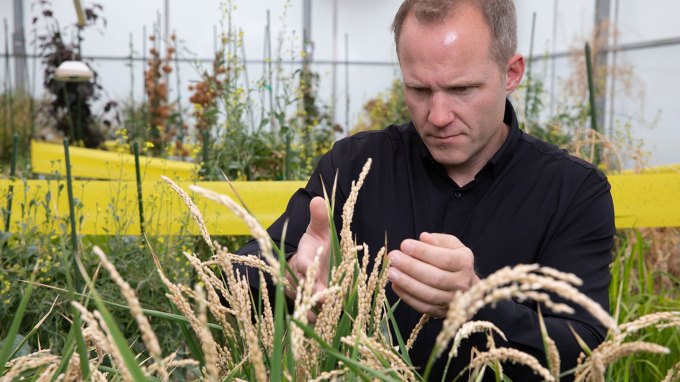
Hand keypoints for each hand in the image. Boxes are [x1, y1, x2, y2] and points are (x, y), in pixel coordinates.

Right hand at [286, 196, 330, 319]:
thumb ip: (319, 218)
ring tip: (329, 319)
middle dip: (313, 294)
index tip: (313, 268)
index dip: (307, 267)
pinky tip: (331, 327)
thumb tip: (318, 199)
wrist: (309, 263)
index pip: (303, 264)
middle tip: (325, 299)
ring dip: (315, 313)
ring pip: (306, 306)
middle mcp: (299, 279)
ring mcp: (302, 295)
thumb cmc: (316, 246)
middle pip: (304, 289)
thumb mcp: (318, 231)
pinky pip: (311, 317)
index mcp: (303, 260)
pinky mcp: (307, 307)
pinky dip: (319, 323)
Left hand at [388, 232, 479, 317]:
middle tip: (393, 257)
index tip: (404, 245)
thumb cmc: (454, 261)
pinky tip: (395, 285)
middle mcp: (462, 283)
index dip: (423, 252)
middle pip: (435, 277)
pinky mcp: (442, 312)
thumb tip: (423, 237)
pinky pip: (423, 306)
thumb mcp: (451, 245)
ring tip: (391, 272)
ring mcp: (452, 300)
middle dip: (411, 267)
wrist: (467, 287)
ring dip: (407, 283)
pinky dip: (407, 297)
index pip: (443, 258)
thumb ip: (437, 240)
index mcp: (465, 263)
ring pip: (428, 294)